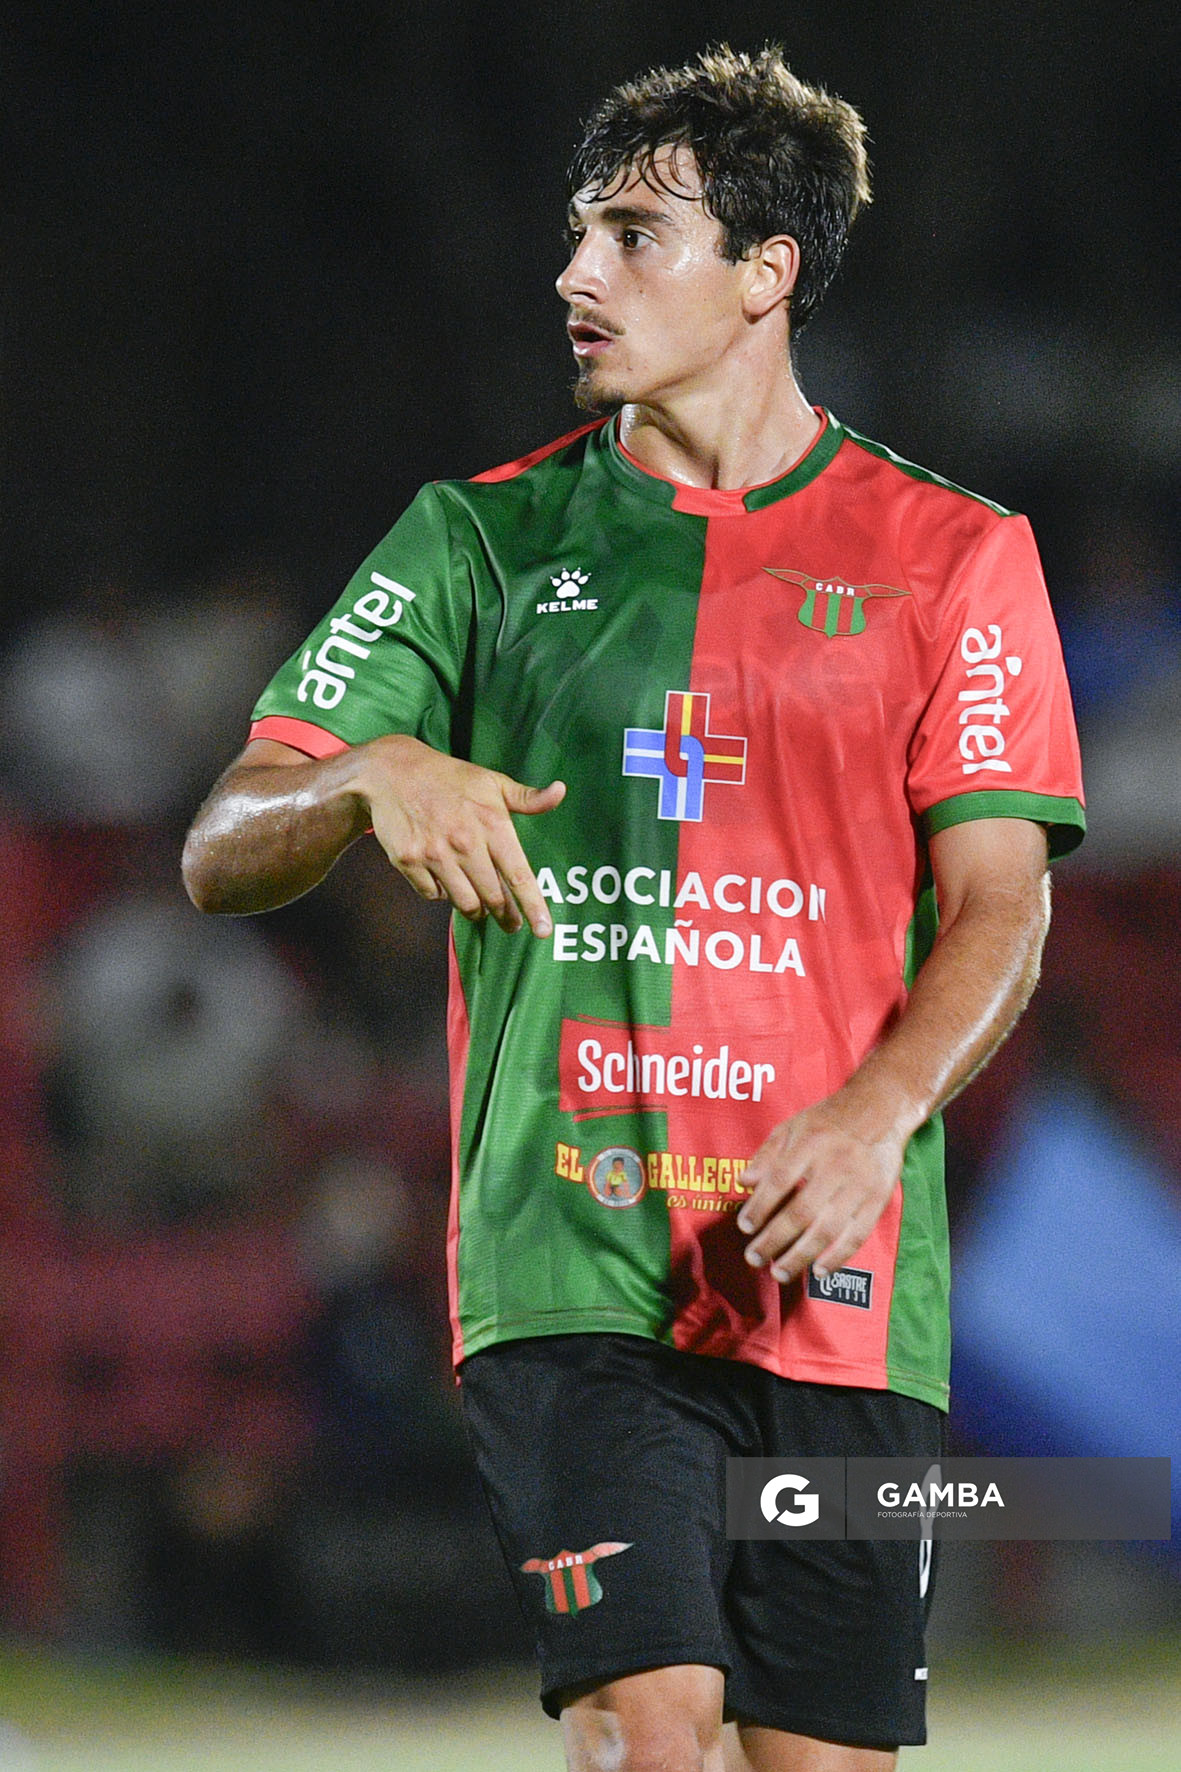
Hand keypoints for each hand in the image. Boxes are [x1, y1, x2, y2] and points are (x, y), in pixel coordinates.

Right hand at [353, 735, 565, 934]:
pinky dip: (441, 893)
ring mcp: (435, 853)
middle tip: (511, 923)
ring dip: (475, 909)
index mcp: (492, 824)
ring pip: (464, 903)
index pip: (518, 875)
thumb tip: (560, 791)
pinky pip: (432, 895)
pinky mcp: (409, 860)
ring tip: (480, 905)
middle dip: (505, 916)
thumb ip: (527, 798)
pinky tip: (445, 880)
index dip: (533, 906)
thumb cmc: (449, 778)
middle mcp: (465, 842)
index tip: (544, 931)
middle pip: (493, 898)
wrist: (391, 772)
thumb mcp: (491, 782)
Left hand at [735, 1096, 905, 1286]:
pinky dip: (837, 1257)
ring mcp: (859, 1185)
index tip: (745, 1227)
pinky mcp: (877, 1199)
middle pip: (801, 1211)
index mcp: (810, 1144)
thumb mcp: (792, 1126)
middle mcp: (835, 1166)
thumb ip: (766, 1155)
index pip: (779, 1180)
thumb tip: (743, 1182)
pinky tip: (818, 1271)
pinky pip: (856, 1235)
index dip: (760, 1206)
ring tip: (779, 1272)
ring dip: (801, 1256)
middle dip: (774, 1239)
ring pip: (827, 1229)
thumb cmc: (828, 1121)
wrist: (879, 1110)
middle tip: (754, 1258)